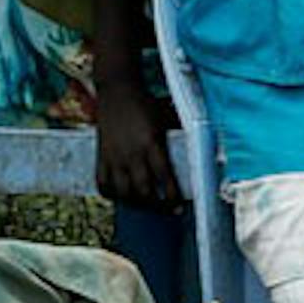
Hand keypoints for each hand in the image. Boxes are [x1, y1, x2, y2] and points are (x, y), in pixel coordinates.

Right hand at [93, 83, 180, 212]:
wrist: (118, 92)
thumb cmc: (147, 104)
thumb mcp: (167, 119)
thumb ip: (179, 137)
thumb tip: (202, 150)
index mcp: (151, 143)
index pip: (164, 177)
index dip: (172, 195)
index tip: (181, 206)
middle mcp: (131, 153)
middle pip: (144, 190)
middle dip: (158, 205)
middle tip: (170, 210)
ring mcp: (114, 157)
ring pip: (123, 192)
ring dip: (138, 204)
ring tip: (150, 207)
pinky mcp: (101, 157)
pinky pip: (103, 184)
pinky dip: (113, 195)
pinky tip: (124, 198)